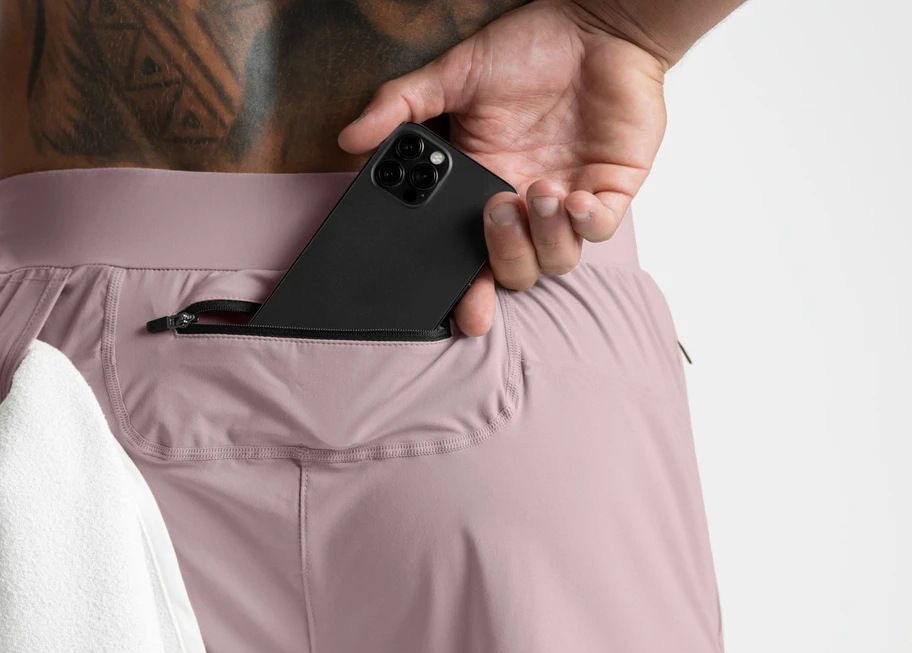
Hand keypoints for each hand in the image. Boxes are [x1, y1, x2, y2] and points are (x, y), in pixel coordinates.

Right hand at [338, 0, 668, 334]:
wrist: (595, 20)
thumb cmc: (530, 47)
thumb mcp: (453, 75)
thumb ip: (400, 106)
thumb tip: (350, 138)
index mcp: (485, 193)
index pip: (475, 264)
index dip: (470, 297)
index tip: (466, 314)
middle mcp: (526, 207)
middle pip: (516, 273)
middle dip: (505, 254)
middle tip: (497, 208)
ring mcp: (570, 202)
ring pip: (558, 261)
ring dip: (544, 237)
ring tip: (537, 191)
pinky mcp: (611, 191)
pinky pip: (600, 232)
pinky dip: (586, 224)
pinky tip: (574, 198)